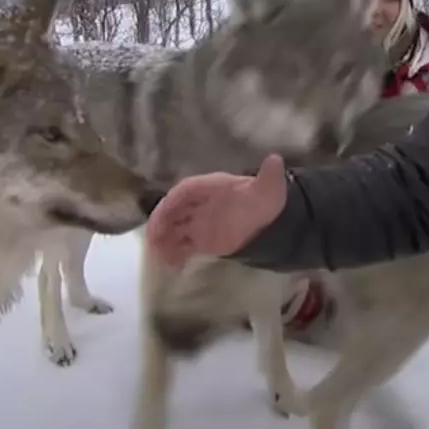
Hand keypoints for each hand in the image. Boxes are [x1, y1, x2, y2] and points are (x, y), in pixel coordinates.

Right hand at [143, 153, 288, 268]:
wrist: (266, 220)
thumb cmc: (262, 200)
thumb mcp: (268, 189)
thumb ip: (268, 177)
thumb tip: (275, 160)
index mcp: (209, 187)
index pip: (185, 190)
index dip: (172, 201)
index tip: (163, 213)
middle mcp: (198, 204)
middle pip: (171, 211)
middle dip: (160, 224)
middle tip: (153, 241)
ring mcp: (196, 223)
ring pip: (172, 231)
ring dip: (163, 243)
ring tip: (161, 260)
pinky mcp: (199, 240)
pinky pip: (181, 247)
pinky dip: (175, 257)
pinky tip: (174, 269)